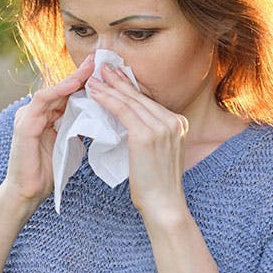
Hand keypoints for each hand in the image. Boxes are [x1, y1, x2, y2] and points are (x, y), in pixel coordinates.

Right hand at [0, 54, 94, 210]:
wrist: (27, 193)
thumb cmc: (48, 171)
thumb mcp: (69, 145)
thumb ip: (77, 128)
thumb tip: (100, 118)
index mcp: (47, 116)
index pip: (68, 94)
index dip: (86, 82)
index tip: (105, 70)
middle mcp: (36, 112)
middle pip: (62, 88)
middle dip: (82, 74)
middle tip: (100, 59)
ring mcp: (28, 116)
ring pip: (54, 90)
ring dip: (73, 78)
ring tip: (91, 67)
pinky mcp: (24, 124)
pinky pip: (42, 101)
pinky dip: (59, 91)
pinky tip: (74, 84)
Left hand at [86, 64, 189, 221]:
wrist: (163, 205)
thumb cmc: (155, 185)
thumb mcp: (156, 153)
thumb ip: (148, 134)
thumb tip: (126, 122)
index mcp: (178, 123)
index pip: (148, 101)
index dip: (129, 87)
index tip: (115, 76)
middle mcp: (174, 121)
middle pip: (140, 97)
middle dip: (119, 80)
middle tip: (102, 67)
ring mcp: (163, 127)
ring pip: (130, 101)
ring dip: (109, 87)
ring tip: (93, 78)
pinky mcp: (147, 135)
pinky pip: (123, 111)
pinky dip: (107, 99)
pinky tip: (95, 93)